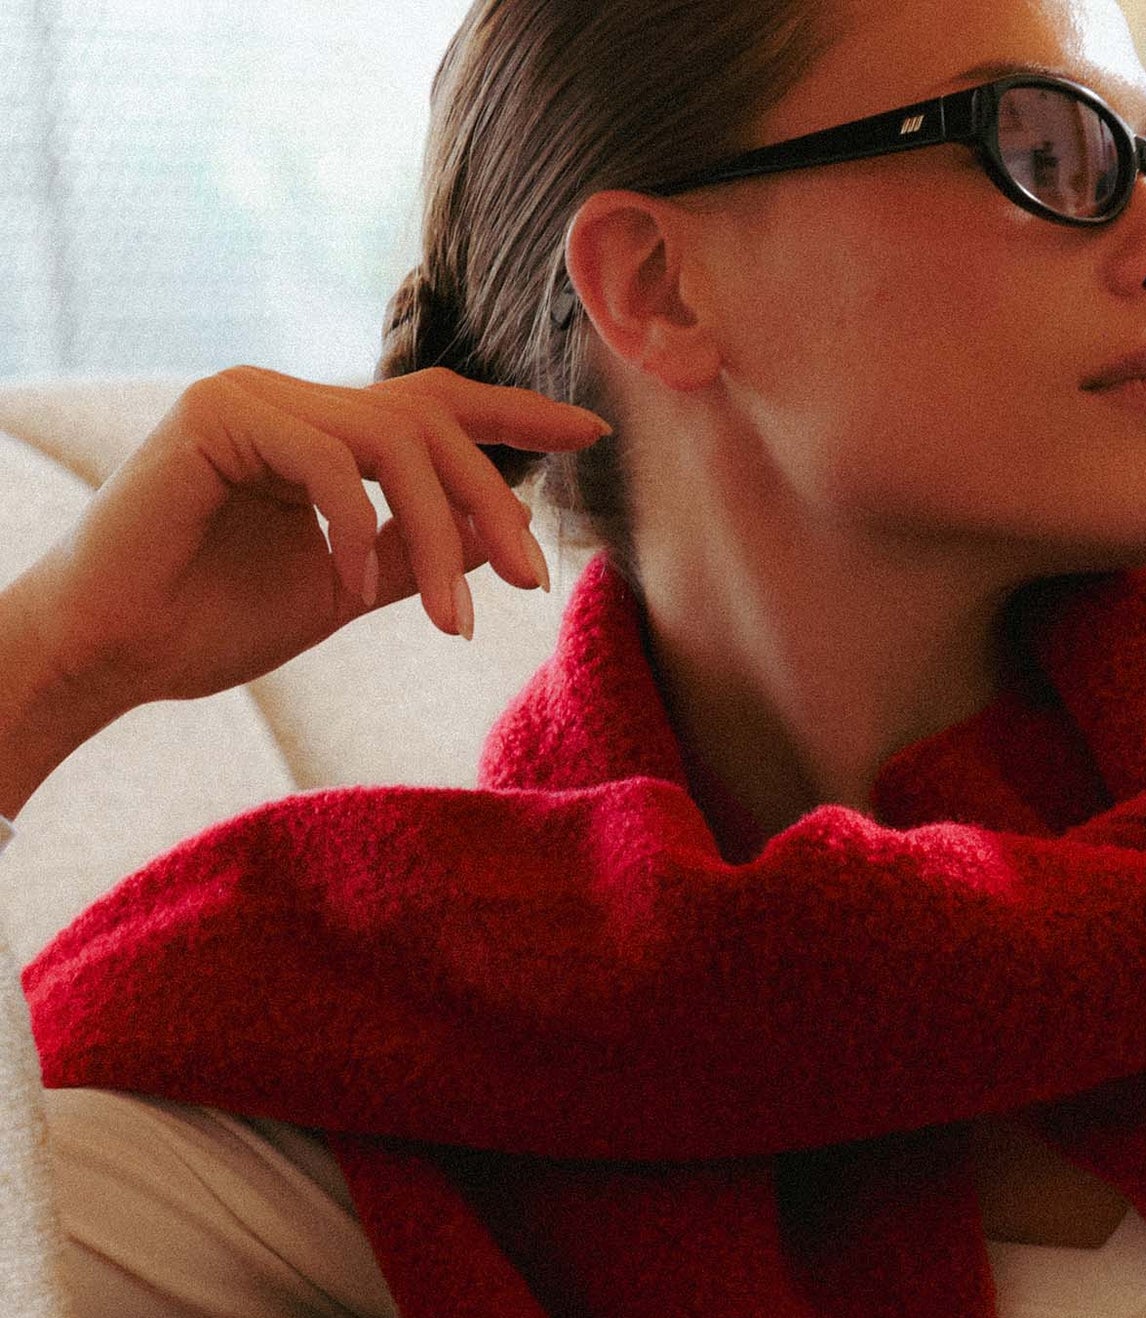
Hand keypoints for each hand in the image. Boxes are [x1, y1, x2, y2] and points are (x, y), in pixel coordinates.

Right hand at [17, 362, 612, 715]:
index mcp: (321, 432)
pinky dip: (356, 530)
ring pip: (392, 439)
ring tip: (455, 621)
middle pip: (431, 419)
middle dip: (494, 501)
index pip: (435, 405)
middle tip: (530, 582)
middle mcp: (289, 397)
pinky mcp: (215, 414)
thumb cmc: (212, 622)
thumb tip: (493, 531)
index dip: (516, 415)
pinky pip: (327, 460)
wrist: (114, 652)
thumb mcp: (346, 588)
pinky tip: (348, 591)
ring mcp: (251, 396)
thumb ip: (413, 551)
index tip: (589, 434)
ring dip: (441, 533)